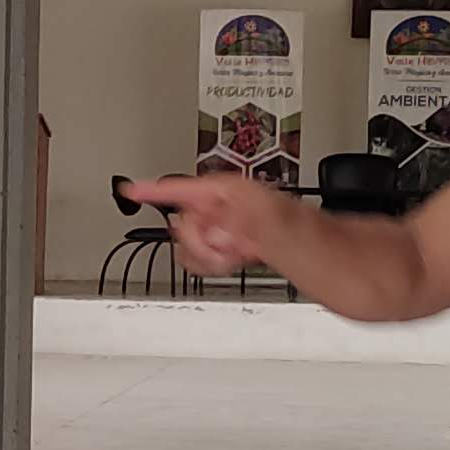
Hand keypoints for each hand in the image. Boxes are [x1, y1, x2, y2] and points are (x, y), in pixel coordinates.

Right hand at [121, 171, 290, 279]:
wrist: (318, 253)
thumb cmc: (303, 232)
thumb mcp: (278, 223)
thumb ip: (243, 218)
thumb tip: (216, 227)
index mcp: (234, 193)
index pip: (185, 187)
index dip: (156, 190)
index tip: (131, 189)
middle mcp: (229, 207)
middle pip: (185, 220)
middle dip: (198, 239)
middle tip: (224, 247)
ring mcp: (231, 227)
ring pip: (192, 242)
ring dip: (208, 255)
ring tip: (236, 254)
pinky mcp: (236, 246)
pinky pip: (205, 255)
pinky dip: (213, 263)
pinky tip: (235, 259)